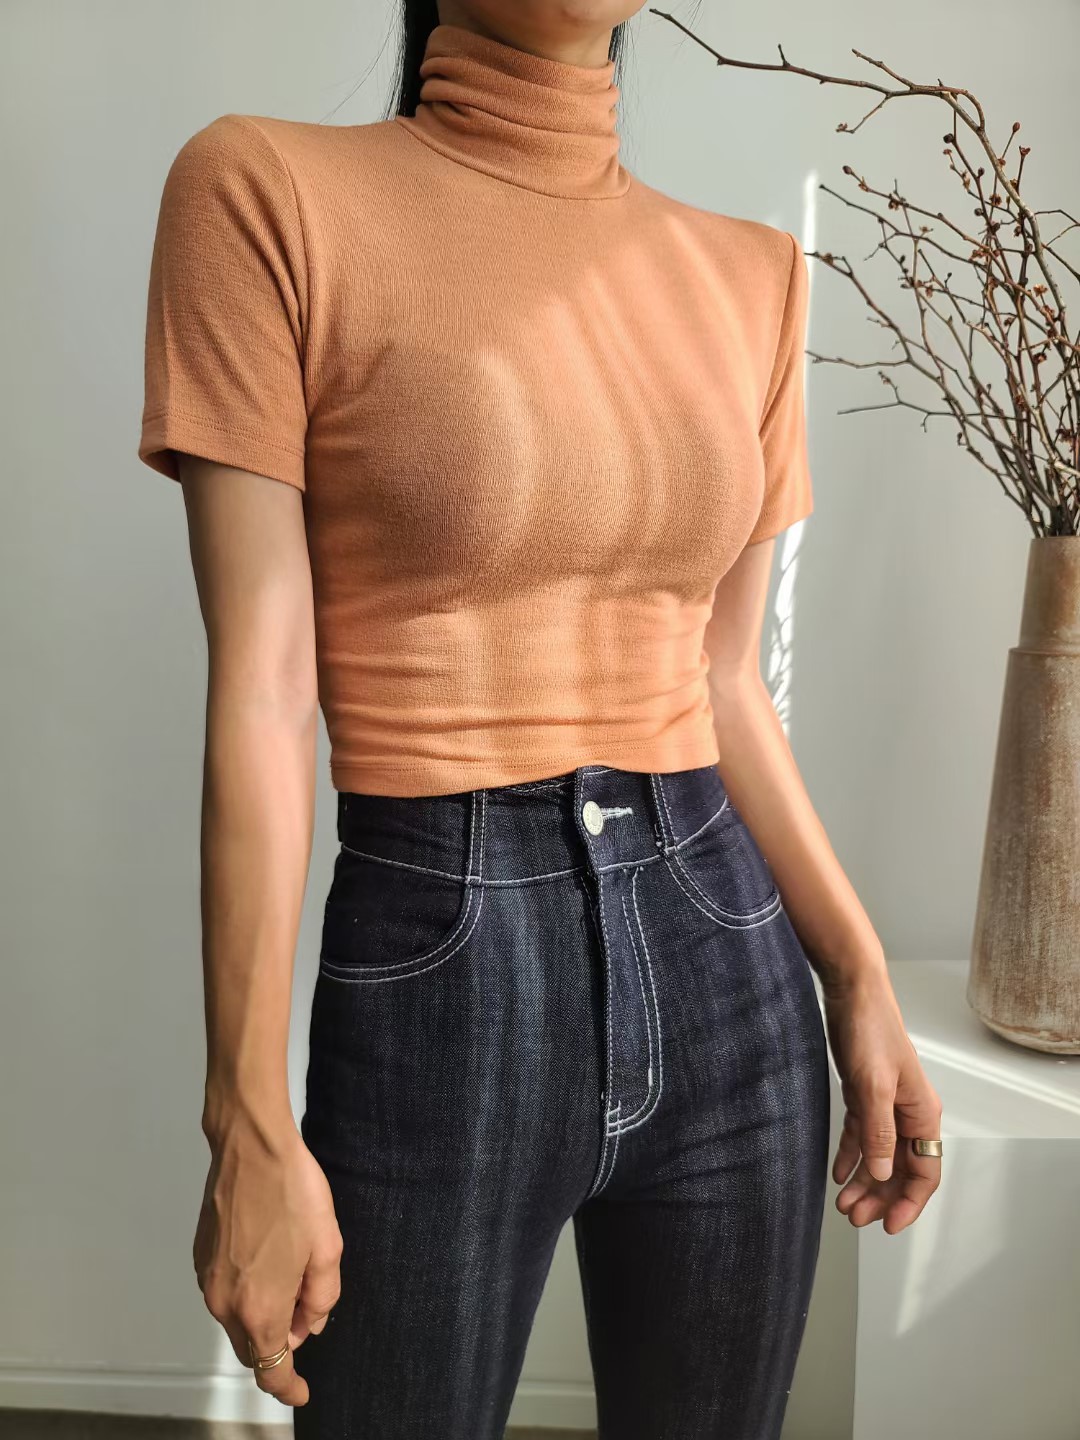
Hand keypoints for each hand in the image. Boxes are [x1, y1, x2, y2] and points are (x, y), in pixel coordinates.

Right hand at [193, 1113, 342, 1406]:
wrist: (251, 1147)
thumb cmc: (292, 1191)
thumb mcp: (327, 1249)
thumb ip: (321, 1297)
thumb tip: (309, 1324)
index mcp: (259, 1308)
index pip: (272, 1368)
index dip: (288, 1387)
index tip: (301, 1390)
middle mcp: (224, 1302)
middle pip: (252, 1346)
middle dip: (281, 1341)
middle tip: (308, 1308)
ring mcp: (207, 1280)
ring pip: (237, 1319)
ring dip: (264, 1311)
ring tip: (293, 1269)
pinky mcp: (201, 1257)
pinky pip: (226, 1292)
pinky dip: (247, 1290)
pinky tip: (269, 1255)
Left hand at [820, 963, 942, 1233]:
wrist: (852, 991)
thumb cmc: (870, 1030)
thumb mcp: (873, 1085)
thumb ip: (878, 1131)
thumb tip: (880, 1173)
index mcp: (922, 1113)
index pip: (925, 1171)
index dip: (908, 1202)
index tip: (888, 1225)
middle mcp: (908, 1113)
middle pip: (900, 1169)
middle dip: (880, 1197)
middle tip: (854, 1217)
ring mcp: (886, 1105)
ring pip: (880, 1156)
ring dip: (864, 1182)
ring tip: (843, 1204)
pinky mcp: (864, 1094)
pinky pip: (862, 1135)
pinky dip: (852, 1156)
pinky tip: (838, 1174)